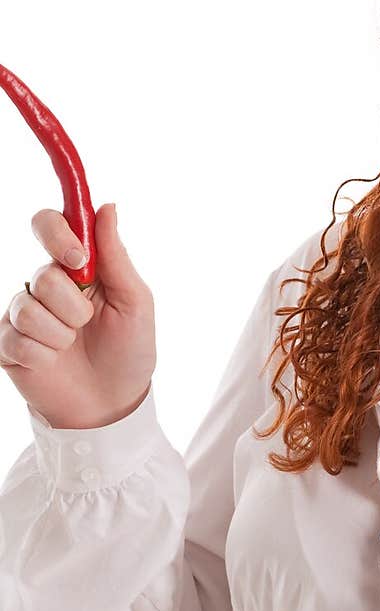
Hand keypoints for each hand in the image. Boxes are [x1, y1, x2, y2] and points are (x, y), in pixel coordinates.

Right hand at [0, 204, 155, 428]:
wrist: (113, 405)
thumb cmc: (129, 351)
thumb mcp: (135, 302)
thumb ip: (116, 255)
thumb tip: (107, 206)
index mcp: (77, 266)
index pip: (49, 224)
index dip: (57, 233)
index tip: (78, 257)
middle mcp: (45, 284)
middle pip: (42, 273)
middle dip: (73, 304)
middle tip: (87, 322)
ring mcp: (23, 313)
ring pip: (29, 308)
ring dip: (60, 333)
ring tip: (73, 346)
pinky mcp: (6, 343)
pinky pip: (17, 338)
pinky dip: (44, 355)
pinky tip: (54, 362)